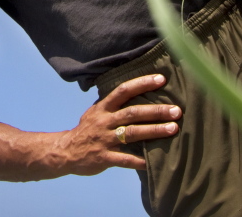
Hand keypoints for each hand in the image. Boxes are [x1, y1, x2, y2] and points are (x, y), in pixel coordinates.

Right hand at [53, 73, 180, 175]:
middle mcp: (105, 121)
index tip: (161, 79)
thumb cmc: (87, 129)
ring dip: (154, 131)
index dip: (142, 83)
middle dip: (156, 111)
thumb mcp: (96, 111)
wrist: (65, 151)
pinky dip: (140, 161)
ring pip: (132, 134)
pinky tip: (154, 162)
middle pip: (133, 113)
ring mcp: (105, 140)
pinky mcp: (104, 158)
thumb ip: (114, 103)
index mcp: (104, 107)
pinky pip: (125, 159)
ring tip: (173, 129)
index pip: (124, 90)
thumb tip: (137, 89)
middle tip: (176, 110)